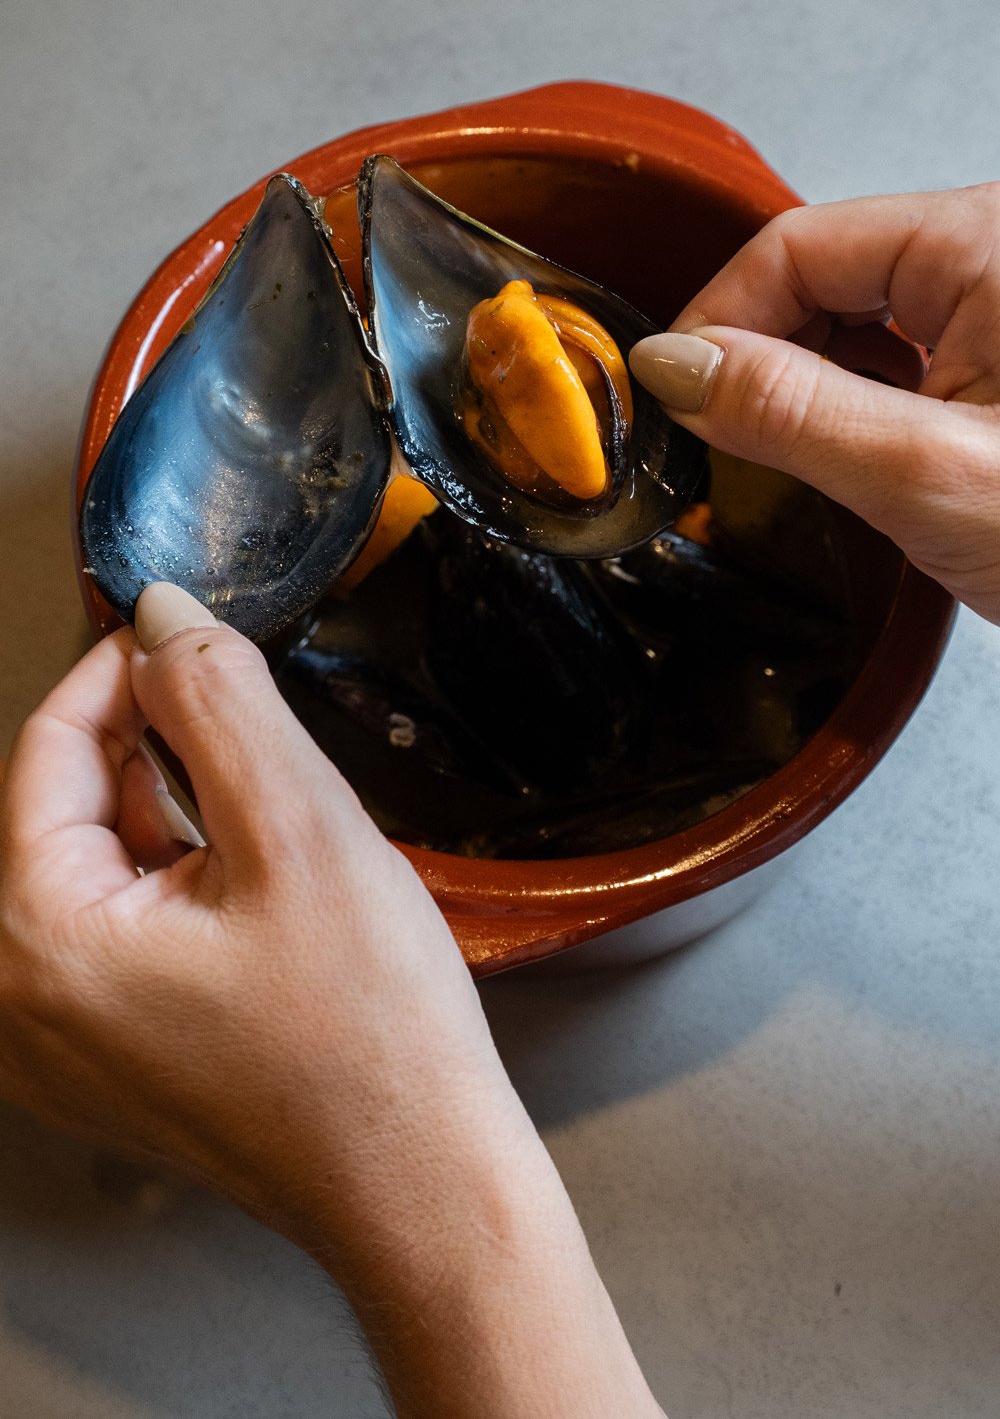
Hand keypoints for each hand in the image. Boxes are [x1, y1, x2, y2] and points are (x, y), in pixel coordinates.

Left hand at [0, 583, 662, 1417]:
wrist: (424, 1184)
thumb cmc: (373, 1041)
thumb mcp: (301, 828)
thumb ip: (218, 699)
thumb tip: (165, 616)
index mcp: (36, 942)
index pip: (46, 748)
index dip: (123, 671)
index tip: (187, 635)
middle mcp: (19, 1006)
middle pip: (66, 808)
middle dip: (158, 750)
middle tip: (255, 737)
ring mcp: (59, 1047)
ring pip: (98, 866)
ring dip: (176, 816)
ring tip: (275, 833)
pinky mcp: (108, 1064)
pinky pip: (118, 930)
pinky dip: (180, 882)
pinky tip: (260, 895)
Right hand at [629, 184, 999, 623]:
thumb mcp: (926, 475)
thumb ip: (790, 411)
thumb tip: (673, 365)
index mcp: (987, 242)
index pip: (800, 245)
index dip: (719, 319)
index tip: (672, 401)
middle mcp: (996, 254)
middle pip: (824, 275)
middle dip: (764, 359)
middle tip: (732, 450)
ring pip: (857, 320)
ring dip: (810, 390)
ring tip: (813, 468)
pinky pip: (901, 357)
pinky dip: (858, 408)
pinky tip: (862, 464)